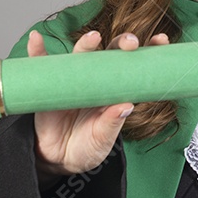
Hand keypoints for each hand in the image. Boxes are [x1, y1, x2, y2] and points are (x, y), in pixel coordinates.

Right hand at [28, 28, 169, 179]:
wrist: (58, 159)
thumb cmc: (86, 147)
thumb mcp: (102, 140)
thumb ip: (111, 124)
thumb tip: (126, 105)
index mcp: (115, 91)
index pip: (134, 67)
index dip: (148, 51)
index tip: (161, 41)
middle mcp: (96, 79)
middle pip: (110, 54)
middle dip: (122, 43)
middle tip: (130, 43)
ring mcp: (73, 79)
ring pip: (81, 55)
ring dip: (86, 44)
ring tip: (92, 38)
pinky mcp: (50, 83)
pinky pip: (42, 64)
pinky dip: (37, 51)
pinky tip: (36, 40)